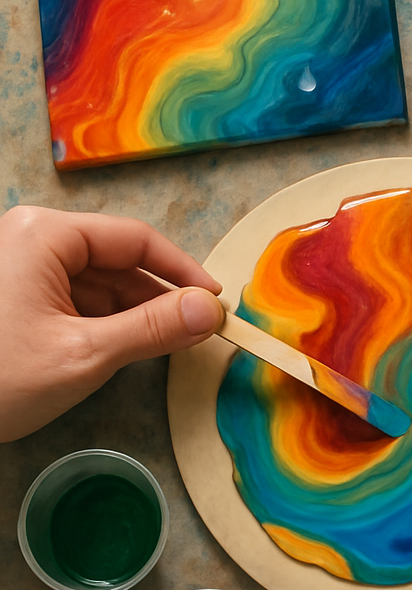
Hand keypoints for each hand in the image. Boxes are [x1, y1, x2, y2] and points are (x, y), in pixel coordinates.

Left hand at [0, 205, 223, 441]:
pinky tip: (119, 351)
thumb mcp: (84, 355)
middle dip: (156, 298)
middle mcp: (29, 239)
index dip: (183, 272)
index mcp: (44, 234)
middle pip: (117, 260)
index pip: (136, 240)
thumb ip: (155, 328)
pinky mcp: (11, 296)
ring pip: (98, 283)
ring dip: (132, 314)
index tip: (215, 303)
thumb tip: (211, 311)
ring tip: (160, 347)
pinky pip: (73, 299)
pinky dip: (103, 324)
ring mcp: (18, 267)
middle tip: (194, 332)